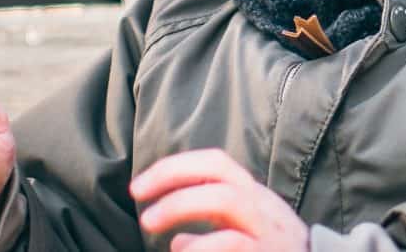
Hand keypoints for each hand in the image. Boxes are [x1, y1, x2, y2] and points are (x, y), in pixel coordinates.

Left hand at [130, 148, 309, 251]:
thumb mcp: (249, 232)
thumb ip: (216, 228)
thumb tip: (177, 243)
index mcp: (254, 195)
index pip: (214, 163)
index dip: (175, 167)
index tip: (140, 186)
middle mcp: (261, 205)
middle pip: (218, 173)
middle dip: (173, 177)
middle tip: (138, 196)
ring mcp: (267, 229)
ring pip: (225, 199)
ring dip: (181, 205)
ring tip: (149, 222)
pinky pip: (232, 242)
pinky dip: (202, 246)